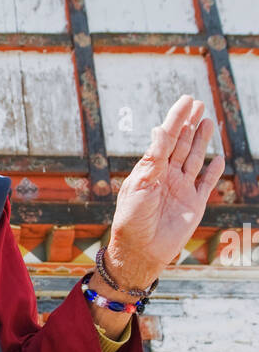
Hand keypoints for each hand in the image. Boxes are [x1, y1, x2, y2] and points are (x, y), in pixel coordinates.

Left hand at [106, 94, 224, 289]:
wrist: (140, 251)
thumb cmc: (133, 218)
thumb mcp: (141, 183)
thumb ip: (154, 157)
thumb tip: (160, 128)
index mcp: (150, 170)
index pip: (166, 138)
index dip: (176, 118)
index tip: (186, 100)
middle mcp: (166, 177)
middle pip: (181, 145)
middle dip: (189, 124)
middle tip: (198, 104)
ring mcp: (181, 190)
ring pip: (195, 159)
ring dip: (202, 141)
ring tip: (207, 121)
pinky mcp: (194, 205)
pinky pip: (206, 184)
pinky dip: (214, 171)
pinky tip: (219, 158)